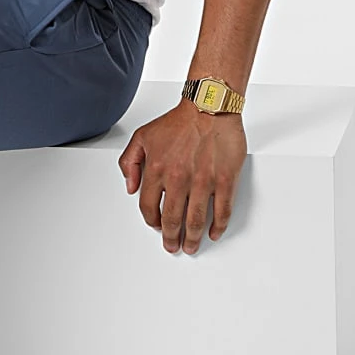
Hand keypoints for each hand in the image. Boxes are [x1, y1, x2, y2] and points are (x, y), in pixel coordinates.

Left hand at [117, 100, 246, 254]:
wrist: (208, 108)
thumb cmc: (178, 122)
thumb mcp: (142, 137)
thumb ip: (129, 163)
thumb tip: (130, 187)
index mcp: (157, 170)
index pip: (148, 206)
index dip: (150, 220)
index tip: (155, 226)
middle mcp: (178, 179)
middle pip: (171, 219)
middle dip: (170, 237)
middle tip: (172, 246)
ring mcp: (203, 181)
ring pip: (195, 220)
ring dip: (192, 237)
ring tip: (190, 246)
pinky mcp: (225, 181)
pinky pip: (222, 211)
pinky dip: (218, 226)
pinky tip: (213, 233)